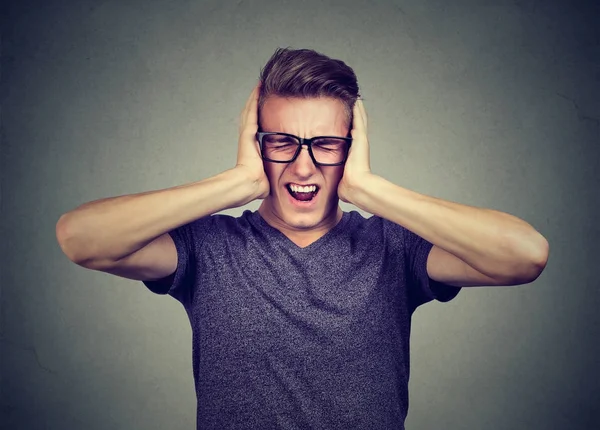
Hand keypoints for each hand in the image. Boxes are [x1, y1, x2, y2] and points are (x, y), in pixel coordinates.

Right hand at [235, 83, 269, 198]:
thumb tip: (285, 179)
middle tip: (260, 89)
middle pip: (251, 115)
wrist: (248, 184)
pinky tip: (258, 88)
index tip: (265, 108)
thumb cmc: (257, 184)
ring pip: (250, 110)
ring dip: (255, 97)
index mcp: (252, 147)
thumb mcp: (268, 174)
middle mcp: (247, 139)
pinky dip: (254, 99)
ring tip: (260, 85)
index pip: (255, 127)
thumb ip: (274, 171)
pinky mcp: (248, 133)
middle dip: (255, 102)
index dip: (259, 116)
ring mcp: (246, 135)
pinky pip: (252, 112)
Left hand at [337, 98, 371, 203]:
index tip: (347, 121)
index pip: (352, 137)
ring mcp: (361, 141)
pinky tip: (356, 100)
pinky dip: (358, 110)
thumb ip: (340, 179)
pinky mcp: (360, 139)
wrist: (356, 188)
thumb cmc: (349, 188)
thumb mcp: (342, 180)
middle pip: (358, 126)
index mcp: (354, 154)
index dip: (351, 128)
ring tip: (356, 97)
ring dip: (357, 109)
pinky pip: (359, 120)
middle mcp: (359, 146)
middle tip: (355, 102)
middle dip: (355, 115)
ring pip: (360, 120)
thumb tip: (336, 186)